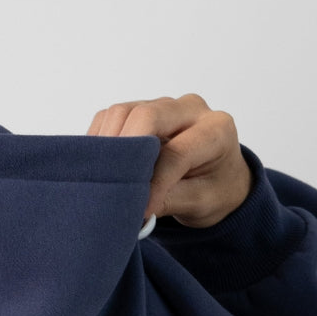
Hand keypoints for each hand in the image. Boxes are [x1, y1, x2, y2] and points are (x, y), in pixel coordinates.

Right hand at [86, 93, 252, 227]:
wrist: (215, 177)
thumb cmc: (214, 188)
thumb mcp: (201, 202)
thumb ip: (169, 200)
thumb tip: (135, 205)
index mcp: (215, 130)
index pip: (177, 152)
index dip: (155, 182)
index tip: (141, 210)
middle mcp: (190, 109)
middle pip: (147, 116)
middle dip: (124, 150)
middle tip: (112, 183)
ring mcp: (162, 106)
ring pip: (123, 113)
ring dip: (108, 145)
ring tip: (103, 177)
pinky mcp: (140, 110)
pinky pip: (111, 118)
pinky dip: (100, 140)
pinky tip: (101, 165)